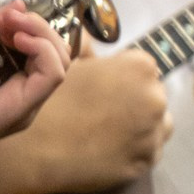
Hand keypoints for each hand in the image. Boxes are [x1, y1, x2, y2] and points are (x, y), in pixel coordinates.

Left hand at [0, 5, 70, 172]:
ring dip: (44, 34)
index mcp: (12, 78)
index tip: (9, 14)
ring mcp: (29, 101)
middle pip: (58, 51)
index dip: (32, 24)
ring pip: (62, 60)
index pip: (43, 47)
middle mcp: (26, 90)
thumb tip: (16, 4)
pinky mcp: (25, 107)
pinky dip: (43, 50)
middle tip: (13, 17)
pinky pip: (53, 75)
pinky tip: (19, 40)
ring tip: (16, 26)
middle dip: (40, 25)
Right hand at [0, 50, 170, 193]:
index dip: (121, 77)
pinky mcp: (149, 160)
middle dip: (134, 99)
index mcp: (140, 67)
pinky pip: (151, 150)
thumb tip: (90, 33)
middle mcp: (156, 97)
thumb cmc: (50, 103)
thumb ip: (87, 47)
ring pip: (157, 122)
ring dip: (142, 124)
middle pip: (152, 94)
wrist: (36, 152)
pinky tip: (112, 150)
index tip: (103, 88)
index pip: (141, 67)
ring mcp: (154, 131)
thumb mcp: (67, 64)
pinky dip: (137, 149)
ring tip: (110, 131)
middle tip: (102, 111)